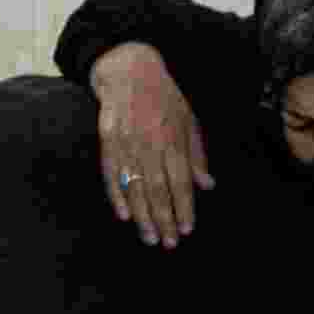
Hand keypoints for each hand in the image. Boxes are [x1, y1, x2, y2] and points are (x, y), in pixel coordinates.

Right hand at [90, 41, 212, 248]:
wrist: (128, 70)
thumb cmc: (163, 96)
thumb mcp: (188, 120)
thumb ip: (196, 155)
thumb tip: (207, 185)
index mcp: (172, 138)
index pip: (179, 181)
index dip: (183, 207)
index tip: (186, 229)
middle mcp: (148, 143)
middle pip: (156, 189)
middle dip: (163, 219)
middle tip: (167, 243)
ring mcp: (125, 143)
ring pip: (133, 187)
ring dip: (142, 215)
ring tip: (149, 237)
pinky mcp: (106, 142)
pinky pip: (110, 175)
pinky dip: (116, 196)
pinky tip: (124, 215)